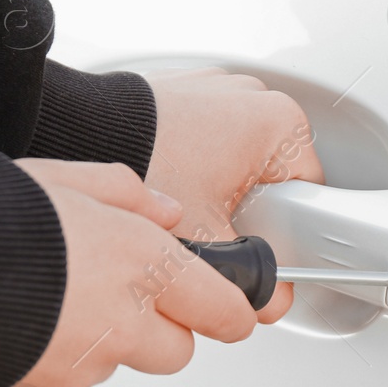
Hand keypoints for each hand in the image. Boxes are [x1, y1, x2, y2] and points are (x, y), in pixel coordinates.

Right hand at [0, 159, 258, 386]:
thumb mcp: (68, 177)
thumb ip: (128, 195)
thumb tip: (165, 212)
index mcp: (143, 265)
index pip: (223, 309)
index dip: (229, 308)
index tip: (230, 306)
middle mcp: (122, 324)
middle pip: (176, 352)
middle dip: (162, 329)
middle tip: (127, 294)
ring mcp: (81, 365)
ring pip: (114, 365)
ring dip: (99, 341)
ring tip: (52, 295)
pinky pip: (58, 379)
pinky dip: (49, 356)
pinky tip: (20, 319)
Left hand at [142, 68, 324, 321]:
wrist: (78, 132)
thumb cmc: (148, 165)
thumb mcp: (210, 238)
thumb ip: (249, 277)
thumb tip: (269, 299)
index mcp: (281, 123)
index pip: (309, 194)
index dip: (287, 234)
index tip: (258, 249)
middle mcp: (256, 96)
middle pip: (273, 177)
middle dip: (246, 212)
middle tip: (214, 231)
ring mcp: (218, 88)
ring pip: (237, 159)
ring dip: (216, 187)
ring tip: (185, 205)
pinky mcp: (183, 89)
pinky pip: (204, 138)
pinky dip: (190, 161)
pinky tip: (167, 181)